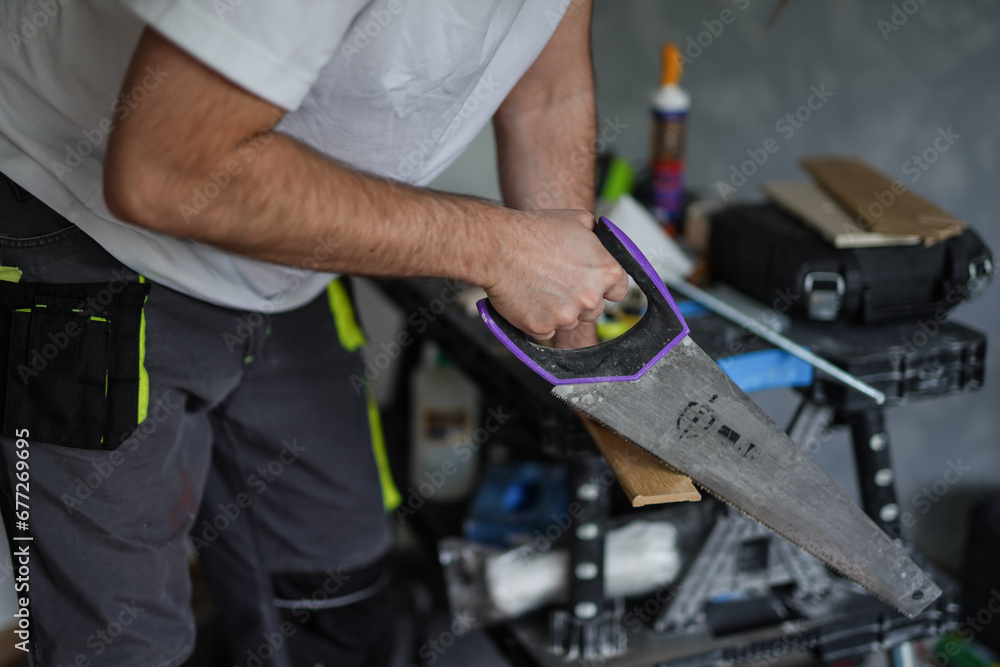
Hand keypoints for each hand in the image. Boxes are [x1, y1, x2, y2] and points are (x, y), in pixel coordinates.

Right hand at [484, 210, 628, 340]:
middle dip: (579, 300)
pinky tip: (528, 299)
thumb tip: (602, 242)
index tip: (592, 284)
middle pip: (594, 310)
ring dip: (558, 310)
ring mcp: (566, 316)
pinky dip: (538, 319)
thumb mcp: (578, 220)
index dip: (605, 287)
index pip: (619, 291)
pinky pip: (546, 330)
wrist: (498, 246)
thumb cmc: (534, 231)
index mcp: (605, 272)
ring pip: (569, 322)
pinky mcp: (541, 327)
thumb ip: (598, 237)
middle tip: (558, 282)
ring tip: (539, 286)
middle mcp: (590, 297)